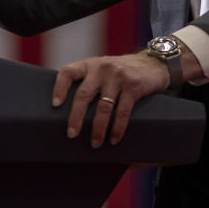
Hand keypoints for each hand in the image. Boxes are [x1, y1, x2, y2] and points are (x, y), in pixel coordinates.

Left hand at [51, 51, 171, 147]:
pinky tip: (113, 139)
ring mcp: (118, 76)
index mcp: (90, 64)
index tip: (55, 105)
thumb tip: (68, 108)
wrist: (153, 64)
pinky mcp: (133, 86)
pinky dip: (117, 128)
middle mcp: (102, 68)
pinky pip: (122, 112)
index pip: (68, 72)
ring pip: (103, 107)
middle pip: (84, 94)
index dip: (59, 88)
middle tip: (72, 134)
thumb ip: (89, 80)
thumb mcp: (102, 69)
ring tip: (95, 143)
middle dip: (76, 117)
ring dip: (98, 128)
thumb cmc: (122, 71)